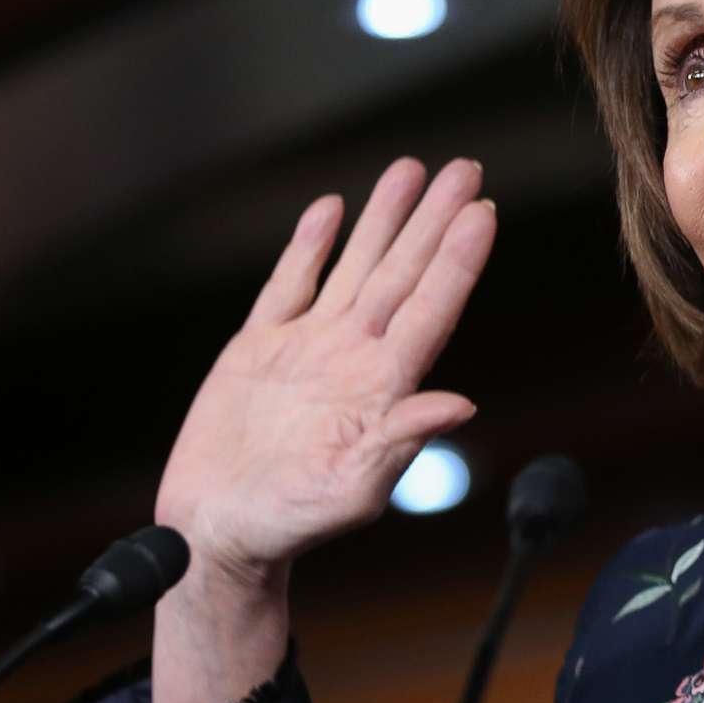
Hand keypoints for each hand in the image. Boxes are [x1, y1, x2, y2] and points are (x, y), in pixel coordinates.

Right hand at [156, 157, 496, 588]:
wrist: (220, 534)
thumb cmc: (290, 526)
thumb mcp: (352, 491)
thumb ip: (402, 443)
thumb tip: (460, 404)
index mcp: (382, 388)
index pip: (431, 309)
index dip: (458, 260)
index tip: (483, 211)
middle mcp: (353, 358)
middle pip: (404, 274)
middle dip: (434, 221)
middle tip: (467, 168)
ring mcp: (308, 349)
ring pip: (354, 267)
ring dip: (384, 219)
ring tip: (411, 170)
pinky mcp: (258, 349)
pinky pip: (289, 284)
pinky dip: (310, 246)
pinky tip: (332, 210)